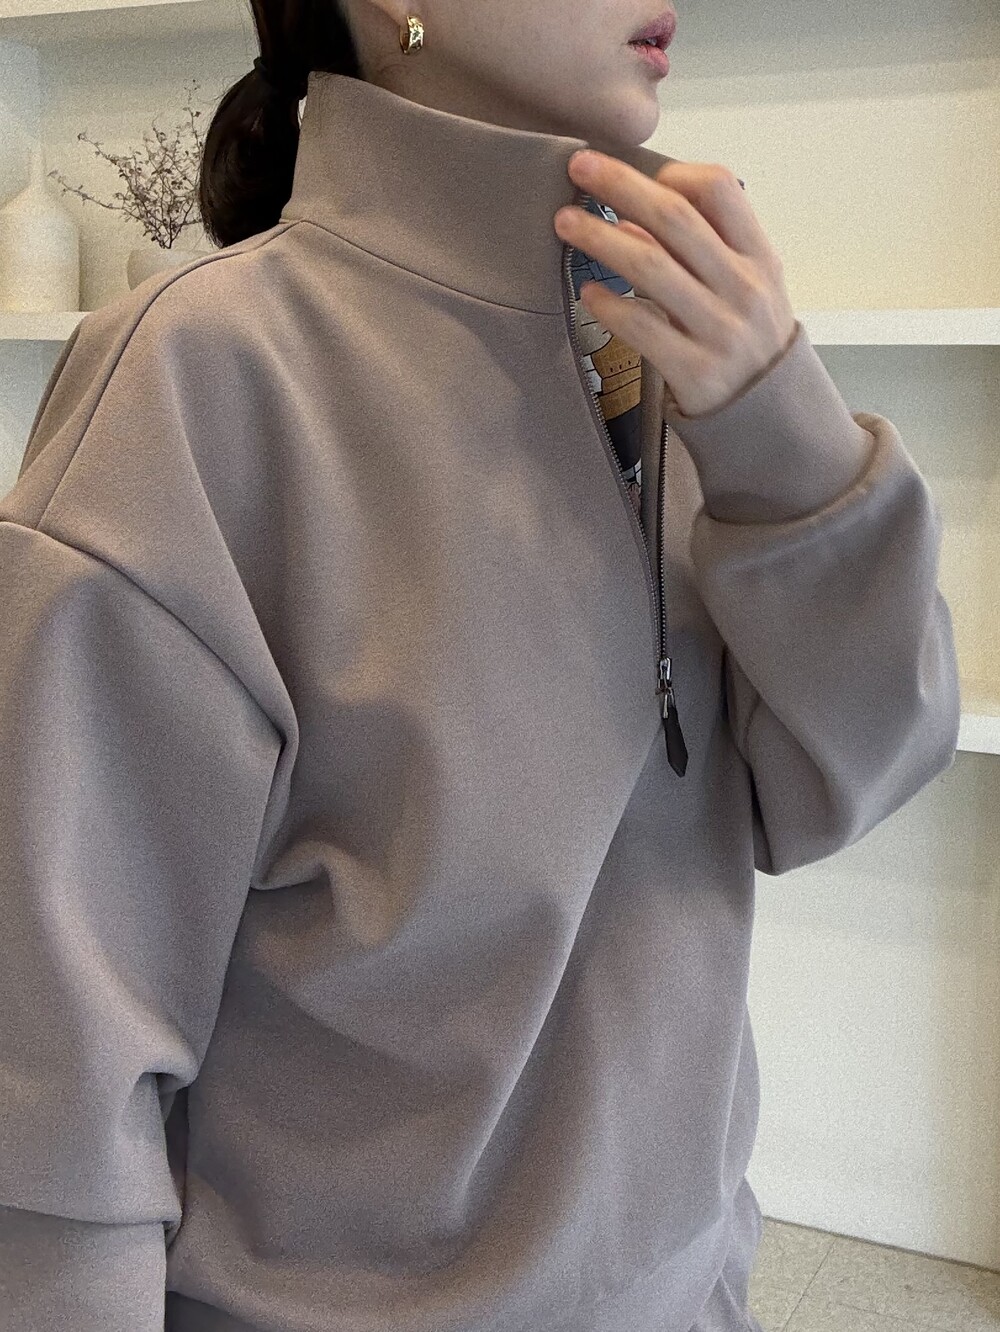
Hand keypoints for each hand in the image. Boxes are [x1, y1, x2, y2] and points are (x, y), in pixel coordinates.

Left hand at [554, 151, 798, 418]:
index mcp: (760, 257)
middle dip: (621, 186)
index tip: (635, 170)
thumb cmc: (749, 343)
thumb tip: (632, 221)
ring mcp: (720, 330)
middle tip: (578, 167)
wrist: (772, 420)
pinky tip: (586, 293)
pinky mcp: (694, 371)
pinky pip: (642, 328)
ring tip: (565, 224)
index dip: (674, 172)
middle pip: (675, 218)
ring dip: (601, 238)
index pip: (721, 190)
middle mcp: (744, 287)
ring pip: (651, 266)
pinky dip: (610, 305)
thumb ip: (701, 252)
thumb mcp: (745, 289)